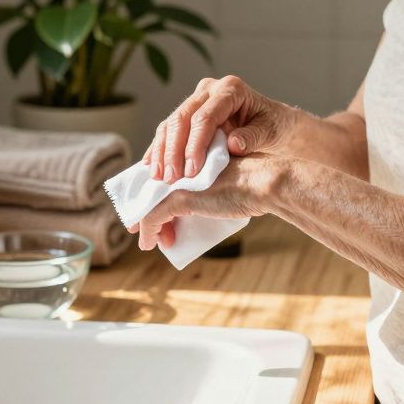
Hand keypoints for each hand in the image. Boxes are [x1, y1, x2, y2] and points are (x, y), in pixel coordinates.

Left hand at [129, 155, 282, 250]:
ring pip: (149, 205)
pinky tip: (148, 244)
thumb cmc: (250, 188)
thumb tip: (200, 208)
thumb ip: (207, 193)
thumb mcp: (223, 188)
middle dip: (144, 213)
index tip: (152, 217)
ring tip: (149, 241)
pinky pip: (153, 218)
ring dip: (146, 226)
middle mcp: (179, 167)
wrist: (261, 185)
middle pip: (152, 192)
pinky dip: (148, 233)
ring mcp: (178, 182)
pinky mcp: (178, 197)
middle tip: (141, 231)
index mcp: (190, 159)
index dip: (153, 197)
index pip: (163, 179)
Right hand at [144, 75, 296, 183]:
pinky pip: (168, 130)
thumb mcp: (271, 131)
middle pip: (182, 118)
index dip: (195, 144)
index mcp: (230, 89)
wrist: (275, 123)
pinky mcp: (188, 114)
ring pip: (170, 123)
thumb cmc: (275, 127)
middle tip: (171, 178)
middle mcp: (209, 90)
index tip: (192, 170)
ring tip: (159, 177)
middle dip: (174, 150)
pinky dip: (159, 149)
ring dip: (162, 152)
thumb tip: (233, 144)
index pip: (205, 117)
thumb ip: (253, 136)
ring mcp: (196, 100)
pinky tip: (151, 166)